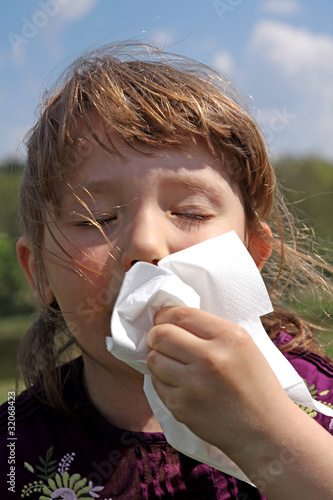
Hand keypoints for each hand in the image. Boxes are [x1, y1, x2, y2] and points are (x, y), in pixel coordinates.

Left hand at [146, 306, 290, 458]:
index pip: (181, 314)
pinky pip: (157, 384)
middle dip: (156, 336)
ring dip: (158, 359)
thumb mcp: (243, 345)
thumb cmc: (255, 384)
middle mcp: (209, 357)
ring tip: (172, 364)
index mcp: (228, 336)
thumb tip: (171, 320)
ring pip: (154, 359)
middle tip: (161, 341)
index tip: (162, 320)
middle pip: (161, 335)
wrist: (267, 430)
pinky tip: (180, 385)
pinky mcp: (182, 407)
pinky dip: (163, 382)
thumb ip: (209, 330)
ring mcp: (193, 384)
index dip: (164, 315)